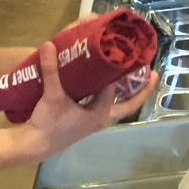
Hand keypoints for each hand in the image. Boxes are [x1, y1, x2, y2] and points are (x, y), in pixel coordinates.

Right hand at [20, 41, 158, 162]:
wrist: (37, 145)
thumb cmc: (50, 124)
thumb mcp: (52, 96)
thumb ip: (51, 71)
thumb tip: (48, 44)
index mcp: (100, 114)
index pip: (115, 91)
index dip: (120, 73)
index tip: (126, 56)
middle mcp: (101, 118)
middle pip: (129, 105)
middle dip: (141, 91)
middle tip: (151, 74)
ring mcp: (94, 120)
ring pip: (117, 105)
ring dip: (126, 93)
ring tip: (130, 76)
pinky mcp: (84, 120)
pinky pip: (103, 105)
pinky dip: (107, 94)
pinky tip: (100, 84)